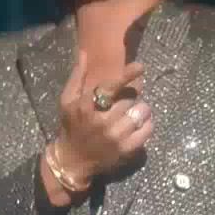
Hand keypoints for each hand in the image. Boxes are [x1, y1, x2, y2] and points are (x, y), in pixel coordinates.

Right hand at [53, 49, 151, 185]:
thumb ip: (77, 77)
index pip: (111, 87)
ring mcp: (115, 137)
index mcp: (86, 107)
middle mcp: (102, 122)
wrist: (72, 161)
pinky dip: (147, 124)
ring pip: (140, 113)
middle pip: (129, 99)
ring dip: (141, 109)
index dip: (127, 75)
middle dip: (132, 96)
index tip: (140, 67)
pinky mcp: (126, 150)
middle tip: (128, 99)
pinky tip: (139, 124)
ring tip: (135, 111)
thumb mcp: (67, 101)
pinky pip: (147, 130)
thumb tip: (84, 53)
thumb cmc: (71, 127)